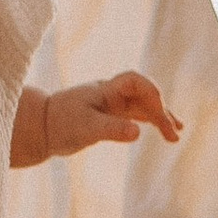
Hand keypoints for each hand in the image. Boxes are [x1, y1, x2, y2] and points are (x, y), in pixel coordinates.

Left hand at [45, 71, 182, 154]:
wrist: (40, 128)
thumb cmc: (59, 124)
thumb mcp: (85, 128)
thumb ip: (112, 129)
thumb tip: (137, 132)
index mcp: (107, 89)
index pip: (137, 82)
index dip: (153, 95)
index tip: (160, 118)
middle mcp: (113, 94)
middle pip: (145, 95)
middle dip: (161, 112)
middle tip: (173, 135)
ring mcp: (113, 104)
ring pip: (144, 106)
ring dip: (161, 117)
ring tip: (176, 134)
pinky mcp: (111, 116)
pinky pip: (137, 115)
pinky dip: (151, 122)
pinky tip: (163, 131)